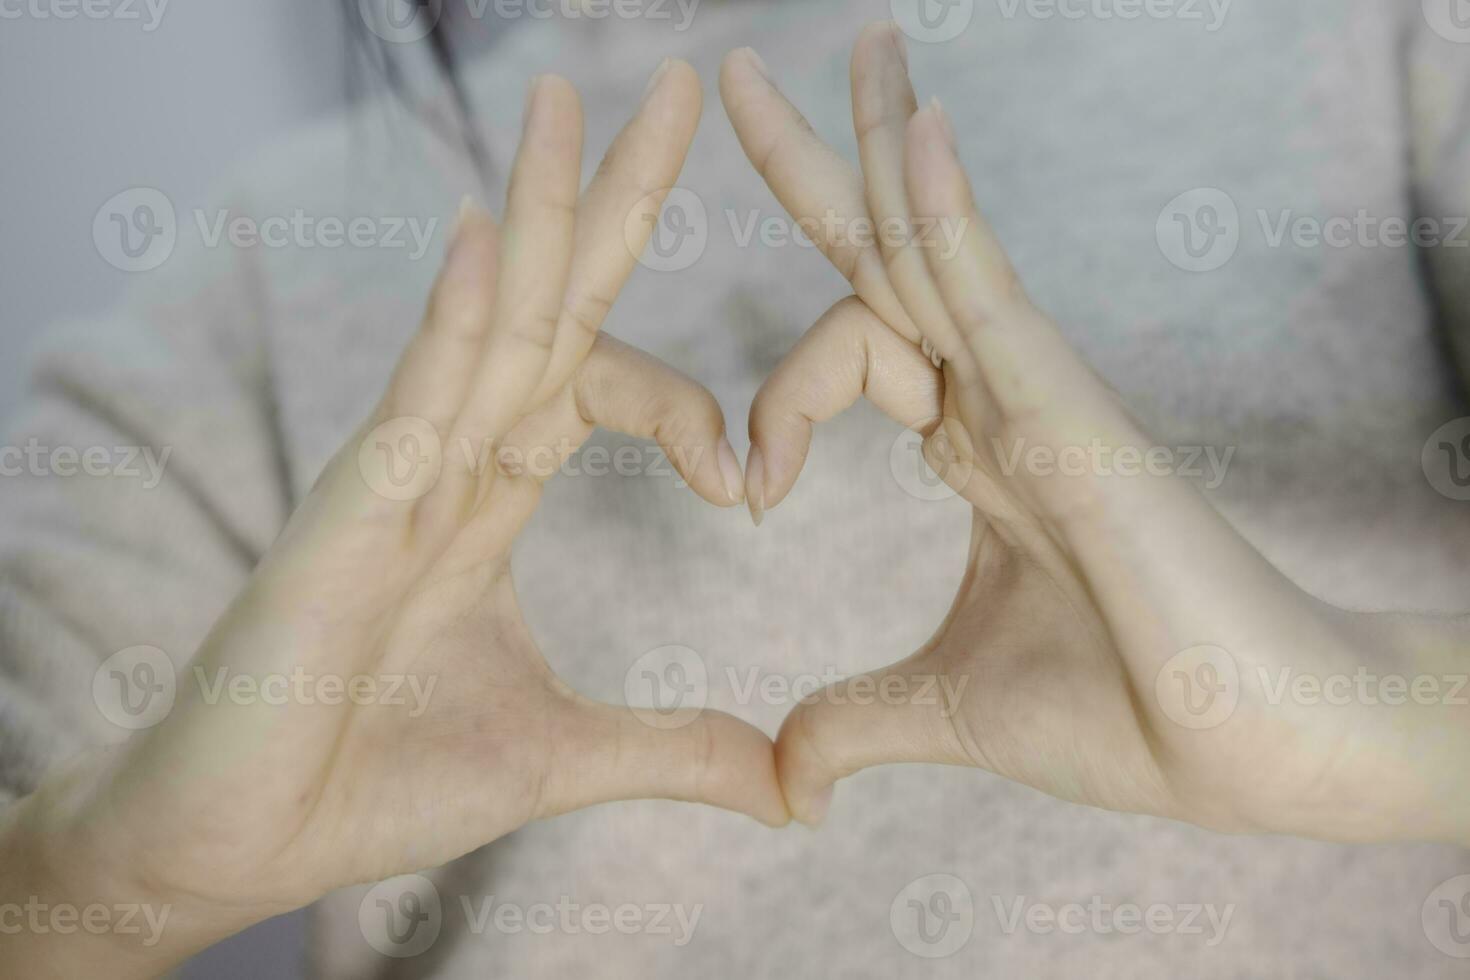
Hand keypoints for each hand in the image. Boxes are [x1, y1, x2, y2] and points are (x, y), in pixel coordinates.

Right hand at [4, 62, 784, 977]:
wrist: (250, 845)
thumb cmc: (380, 781)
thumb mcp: (564, 756)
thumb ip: (677, 750)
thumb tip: (788, 788)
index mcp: (487, 496)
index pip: (597, 385)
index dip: (684, 405)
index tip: (749, 479)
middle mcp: (442, 459)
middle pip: (548, 306)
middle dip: (612, 199)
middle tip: (675, 89)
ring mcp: (391, 474)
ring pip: (482, 320)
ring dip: (533, 209)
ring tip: (571, 101)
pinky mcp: (346, 515)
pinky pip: (415, 394)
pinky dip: (457, 314)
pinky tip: (495, 230)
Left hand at [721, 24, 1469, 841]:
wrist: (1247, 749)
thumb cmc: (1129, 714)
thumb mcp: (944, 712)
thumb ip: (854, 723)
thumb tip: (781, 782)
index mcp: (970, 447)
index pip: (846, 355)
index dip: (766, 407)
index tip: (742, 493)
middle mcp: (996, 396)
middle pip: (883, 254)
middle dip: (811, 164)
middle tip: (736, 79)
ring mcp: (1033, 389)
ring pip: (933, 239)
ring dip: (878, 138)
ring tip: (842, 41)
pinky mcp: (1067, 406)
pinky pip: (990, 285)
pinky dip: (945, 207)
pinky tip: (909, 124)